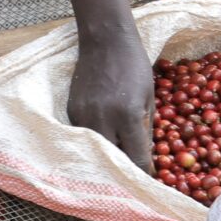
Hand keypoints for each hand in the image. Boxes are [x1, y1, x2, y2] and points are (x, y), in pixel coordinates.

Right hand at [68, 27, 155, 170]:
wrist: (105, 42)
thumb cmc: (134, 67)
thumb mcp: (149, 97)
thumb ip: (146, 127)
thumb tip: (144, 153)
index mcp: (127, 115)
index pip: (135, 157)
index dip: (143, 172)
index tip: (148, 179)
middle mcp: (102, 118)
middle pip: (112, 159)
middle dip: (123, 169)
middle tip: (132, 174)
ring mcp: (82, 114)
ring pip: (95, 149)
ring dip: (107, 157)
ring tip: (117, 162)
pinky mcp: (71, 110)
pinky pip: (84, 134)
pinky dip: (95, 140)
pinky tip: (103, 140)